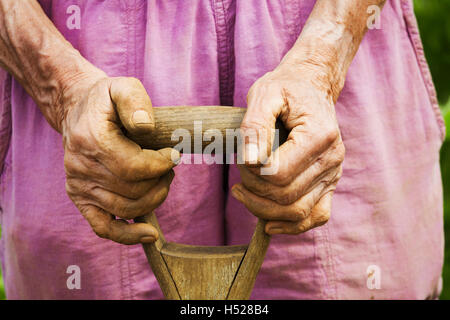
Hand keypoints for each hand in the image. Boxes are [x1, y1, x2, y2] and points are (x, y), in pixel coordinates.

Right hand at [61, 76, 179, 243]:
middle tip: (170, 168)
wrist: (77, 111)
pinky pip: (103, 227)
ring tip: (163, 182)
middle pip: (133, 190)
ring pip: (126, 208)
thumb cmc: (106, 100)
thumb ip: (135, 101)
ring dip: (154, 199)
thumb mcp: (122, 86)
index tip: (174, 156)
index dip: (161, 165)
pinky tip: (149, 234)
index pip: (134, 167)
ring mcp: (79, 186)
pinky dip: (128, 235)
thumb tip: (147, 127)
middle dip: (161, 181)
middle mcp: (81, 167)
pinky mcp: (80, 198)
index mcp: (92, 140)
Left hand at [231, 63, 344, 234]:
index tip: (241, 156)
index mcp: (319, 136)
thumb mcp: (264, 95)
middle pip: (286, 197)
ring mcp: (334, 174)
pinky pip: (316, 216)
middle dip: (254, 191)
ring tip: (243, 192)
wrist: (310, 86)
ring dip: (264, 209)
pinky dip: (292, 226)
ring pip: (298, 213)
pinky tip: (268, 223)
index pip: (279, 174)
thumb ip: (255, 127)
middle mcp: (332, 159)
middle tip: (240, 170)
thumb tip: (250, 162)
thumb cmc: (285, 89)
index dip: (251, 173)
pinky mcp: (329, 184)